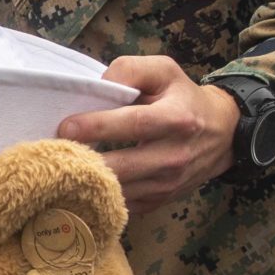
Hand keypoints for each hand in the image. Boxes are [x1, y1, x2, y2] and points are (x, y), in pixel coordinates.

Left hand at [55, 57, 242, 209]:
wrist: (222, 135)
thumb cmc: (183, 98)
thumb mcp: (165, 71)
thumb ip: (131, 69)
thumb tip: (98, 85)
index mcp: (177, 119)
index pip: (134, 124)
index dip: (98, 126)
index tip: (66, 126)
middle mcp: (174, 156)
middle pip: (123, 166)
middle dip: (85, 162)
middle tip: (53, 152)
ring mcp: (167, 184)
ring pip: (119, 191)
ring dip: (86, 183)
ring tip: (59, 169)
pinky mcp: (159, 202)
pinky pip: (121, 205)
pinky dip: (97, 197)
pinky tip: (78, 183)